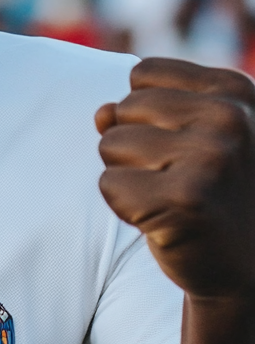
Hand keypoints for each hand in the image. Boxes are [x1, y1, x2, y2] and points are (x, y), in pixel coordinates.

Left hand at [96, 57, 254, 301]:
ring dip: (131, 176)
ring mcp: (211, 159)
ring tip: (176, 198)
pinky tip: (167, 221)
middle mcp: (230, 119)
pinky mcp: (185, 201)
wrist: (250, 270)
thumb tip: (102, 113)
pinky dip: (126, 207)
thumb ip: (142, 109)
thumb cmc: (214, 191)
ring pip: (110, 144)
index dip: (149, 112)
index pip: (144, 73)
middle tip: (183, 180)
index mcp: (235, 91)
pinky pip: (109, 184)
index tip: (187, 145)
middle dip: (137, 147)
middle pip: (123, 108)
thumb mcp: (191, 134)